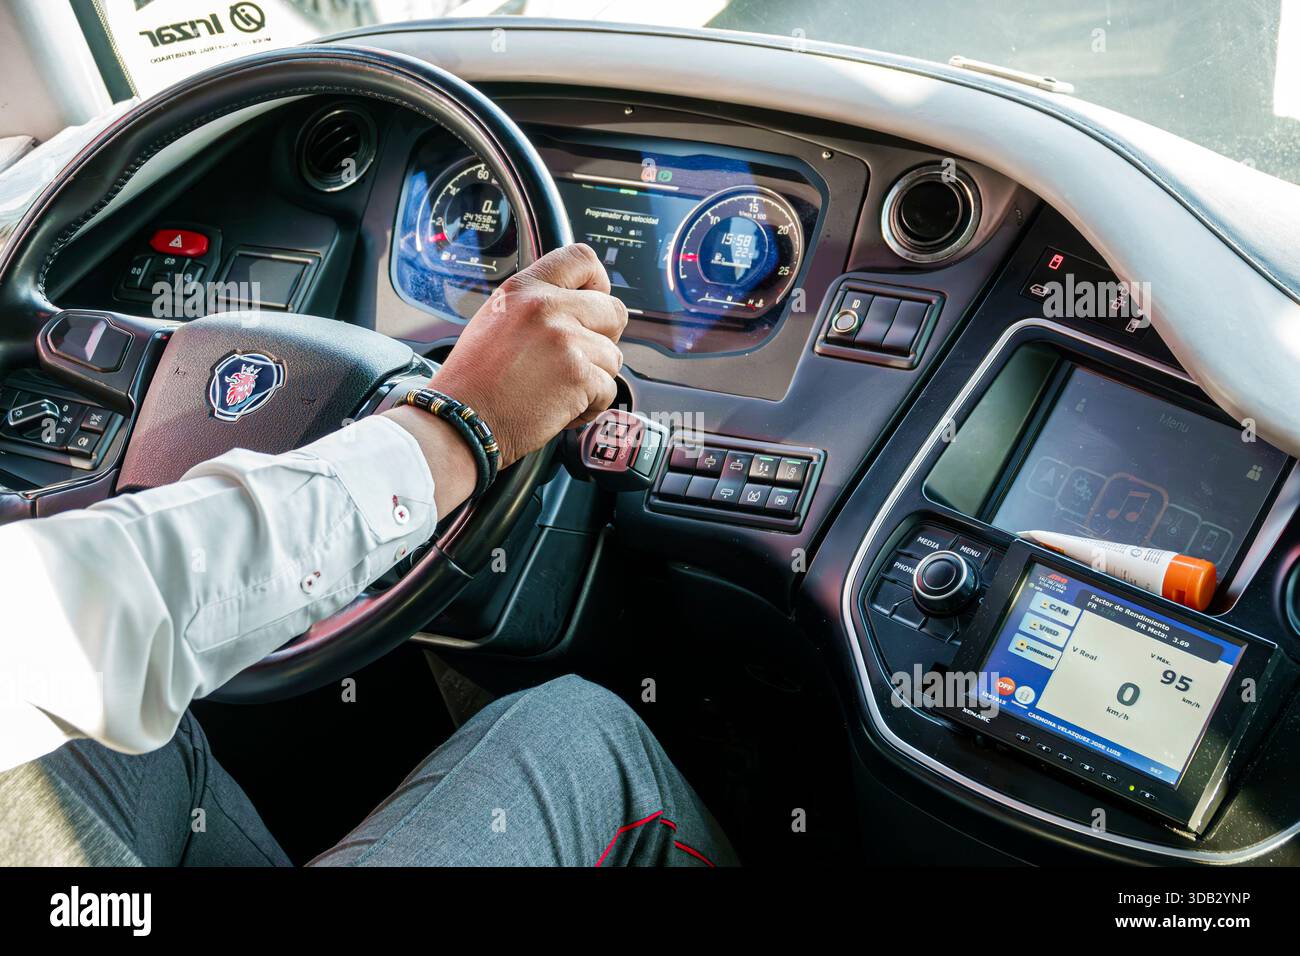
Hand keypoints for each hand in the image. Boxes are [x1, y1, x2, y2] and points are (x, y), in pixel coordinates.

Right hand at [427, 243, 627, 467]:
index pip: (582, 258)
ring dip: (594, 378)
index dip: (598, 283)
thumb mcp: (497, 319)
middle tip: (578, 358)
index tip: (595, 302)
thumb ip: (538, 306)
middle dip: (604, 339)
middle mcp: (547, 307)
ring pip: (613, 356)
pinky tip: (559, 408)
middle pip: (613, 311)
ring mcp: (565, 340)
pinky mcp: (578, 375)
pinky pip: (608, 389)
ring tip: (557, 389)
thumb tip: (579, 305)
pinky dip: (589, 406)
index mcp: (525, 289)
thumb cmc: (474, 380)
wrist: (460, 420)